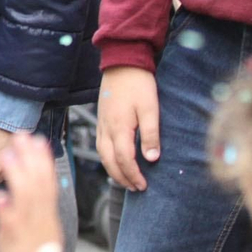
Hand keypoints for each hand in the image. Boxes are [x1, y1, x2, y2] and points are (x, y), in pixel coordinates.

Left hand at [0, 131, 64, 251]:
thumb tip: (27, 190)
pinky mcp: (13, 244)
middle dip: (29, 158)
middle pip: (36, 184)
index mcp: (47, 217)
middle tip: (20, 136)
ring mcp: (27, 231)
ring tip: (5, 157)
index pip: (47, 182)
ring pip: (24, 199)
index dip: (42, 160)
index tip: (38, 140)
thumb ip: (34, 210)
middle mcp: (39, 220)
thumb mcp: (41, 232)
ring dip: (16, 178)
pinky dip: (5, 212)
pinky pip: (9, 227)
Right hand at [96, 65, 159, 190]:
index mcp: (118, 127)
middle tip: (136, 188)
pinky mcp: (101, 120)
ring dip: (113, 170)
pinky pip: (100, 146)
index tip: (143, 185)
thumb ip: (150, 135)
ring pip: (102, 155)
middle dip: (122, 177)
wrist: (122, 64)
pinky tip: (116, 161)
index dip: (133, 175)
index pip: (124, 159)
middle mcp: (105, 128)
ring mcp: (101, 124)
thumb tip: (152, 158)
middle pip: (109, 161)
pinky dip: (108, 159)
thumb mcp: (150, 109)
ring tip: (126, 180)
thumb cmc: (138, 84)